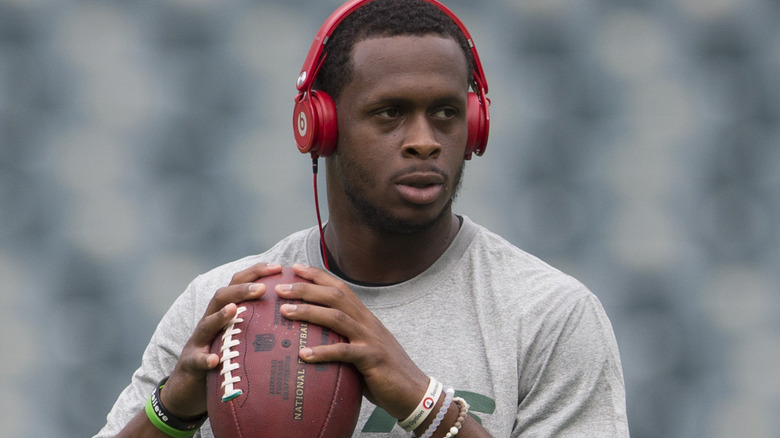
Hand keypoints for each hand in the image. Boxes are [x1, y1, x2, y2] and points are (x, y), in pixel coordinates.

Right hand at [160, 263, 283, 417]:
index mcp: (223, 312)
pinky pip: (197, 360)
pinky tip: (214, 360)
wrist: (188, 387)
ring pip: (206, 324)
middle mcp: (209, 322)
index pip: (237, 284)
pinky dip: (205, 359)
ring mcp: (198, 342)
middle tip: (262, 288)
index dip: (255, 273)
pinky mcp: (191, 364)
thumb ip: (258, 323)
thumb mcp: (239, 336)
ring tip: (234, 310)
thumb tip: (294, 314)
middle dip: (241, 290)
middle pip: (221, 297)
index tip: (278, 267)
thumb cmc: (221, 357)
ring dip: (220, 316)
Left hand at [276, 263, 428, 419]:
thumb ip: (343, 340)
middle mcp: (367, 322)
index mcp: (364, 316)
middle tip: (280, 287)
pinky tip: (303, 355)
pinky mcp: (371, 359)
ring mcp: (370, 339)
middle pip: (335, 296)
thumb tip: (312, 343)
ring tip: (285, 311)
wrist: (413, 390)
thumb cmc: (383, 371)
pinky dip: (322, 352)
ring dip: (309, 312)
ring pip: (337, 318)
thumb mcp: (362, 348)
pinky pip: (343, 353)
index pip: (339, 288)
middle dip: (306, 288)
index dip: (318, 276)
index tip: (296, 267)